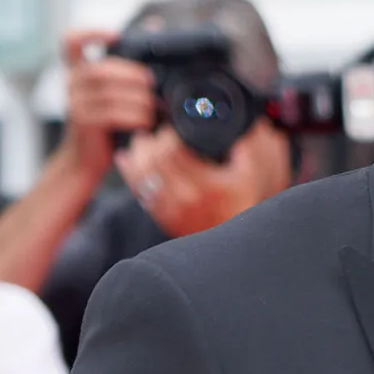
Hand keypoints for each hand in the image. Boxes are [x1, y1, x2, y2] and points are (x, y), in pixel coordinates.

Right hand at [60, 30, 156, 189]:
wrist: (86, 160)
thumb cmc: (108, 123)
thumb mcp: (115, 92)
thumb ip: (129, 65)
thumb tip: (155, 25)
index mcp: (77, 71)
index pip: (70, 41)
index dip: (90, 33)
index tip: (115, 36)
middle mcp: (71, 83)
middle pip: (103, 69)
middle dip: (133, 75)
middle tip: (152, 85)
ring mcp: (75, 103)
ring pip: (111, 93)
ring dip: (139, 100)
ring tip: (155, 109)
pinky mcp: (84, 122)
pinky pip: (113, 114)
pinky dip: (135, 117)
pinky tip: (145, 123)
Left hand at [116, 125, 272, 238]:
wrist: (233, 246)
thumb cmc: (241, 207)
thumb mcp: (247, 177)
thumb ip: (243, 150)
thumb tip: (240, 127)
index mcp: (205, 184)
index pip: (172, 151)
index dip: (167, 136)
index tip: (172, 130)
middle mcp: (185, 197)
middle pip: (153, 160)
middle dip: (150, 142)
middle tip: (153, 134)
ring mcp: (172, 209)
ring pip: (141, 174)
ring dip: (136, 154)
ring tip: (139, 143)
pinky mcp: (163, 217)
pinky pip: (139, 191)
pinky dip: (129, 173)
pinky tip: (126, 160)